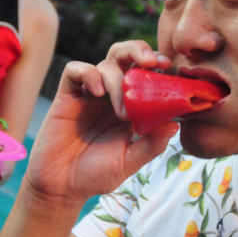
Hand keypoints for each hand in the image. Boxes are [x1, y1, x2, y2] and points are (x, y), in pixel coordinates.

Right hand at [23, 41, 175, 205]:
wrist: (61, 186)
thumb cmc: (96, 174)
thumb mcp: (129, 161)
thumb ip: (151, 144)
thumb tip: (175, 124)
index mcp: (130, 105)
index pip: (145, 73)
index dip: (157, 64)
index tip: (168, 66)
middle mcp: (111, 94)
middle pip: (125, 55)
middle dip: (139, 50)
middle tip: (150, 62)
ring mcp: (89, 93)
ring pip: (106, 62)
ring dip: (118, 79)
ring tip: (122, 111)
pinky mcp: (67, 95)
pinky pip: (75, 70)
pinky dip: (88, 74)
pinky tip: (97, 93)